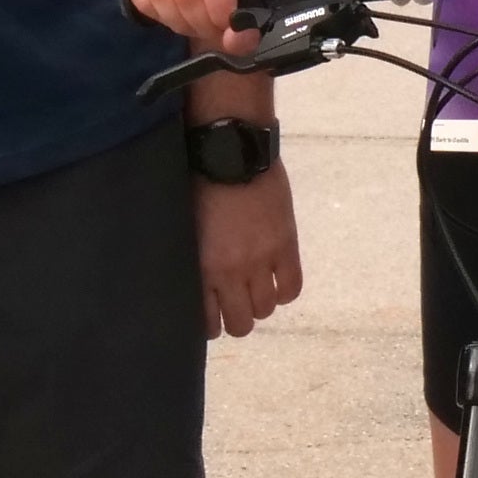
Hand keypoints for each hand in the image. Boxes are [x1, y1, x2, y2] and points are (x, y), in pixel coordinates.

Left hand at [192, 155, 301, 339]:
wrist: (230, 152)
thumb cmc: (198, 183)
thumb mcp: (187, 227)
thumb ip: (194, 259)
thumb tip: (197, 282)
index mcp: (201, 268)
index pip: (209, 321)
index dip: (212, 325)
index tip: (213, 317)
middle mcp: (231, 271)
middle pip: (241, 323)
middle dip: (237, 318)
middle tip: (235, 305)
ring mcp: (261, 260)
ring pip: (266, 309)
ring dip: (260, 304)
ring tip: (255, 289)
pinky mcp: (285, 246)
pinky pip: (291, 289)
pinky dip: (284, 292)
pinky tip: (276, 280)